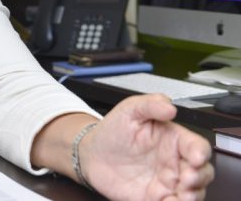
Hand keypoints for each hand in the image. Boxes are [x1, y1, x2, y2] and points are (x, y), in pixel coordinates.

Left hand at [81, 94, 213, 200]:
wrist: (92, 153)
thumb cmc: (113, 130)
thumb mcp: (129, 110)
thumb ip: (150, 104)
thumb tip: (169, 106)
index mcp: (174, 140)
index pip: (198, 146)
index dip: (200, 152)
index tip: (195, 158)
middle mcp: (175, 162)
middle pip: (203, 172)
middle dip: (200, 177)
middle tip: (187, 179)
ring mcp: (167, 182)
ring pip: (194, 192)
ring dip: (193, 196)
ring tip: (182, 195)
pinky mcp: (155, 198)